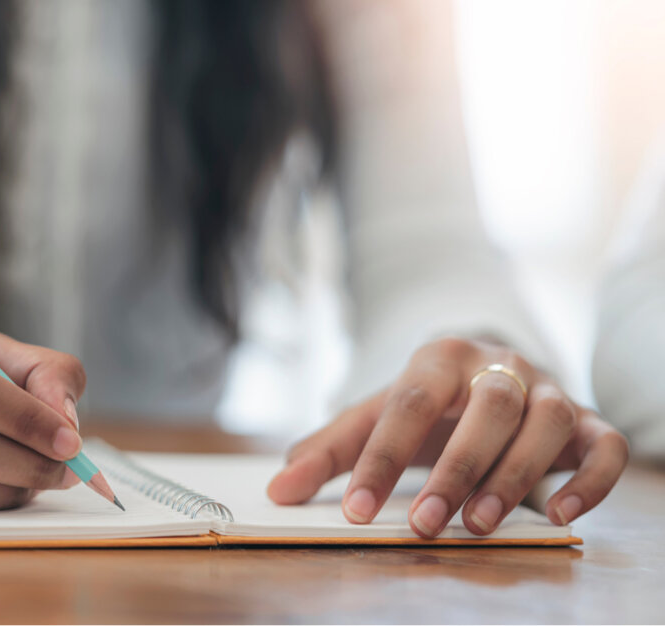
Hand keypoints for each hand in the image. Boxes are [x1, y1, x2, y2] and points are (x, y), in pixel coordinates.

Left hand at [267, 337, 628, 536]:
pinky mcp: (587, 420)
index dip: (381, 458)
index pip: (408, 404)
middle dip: (456, 469)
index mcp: (439, 358)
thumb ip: (330, 450)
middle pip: (486, 407)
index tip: (356, 510)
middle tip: (424, 525)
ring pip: (546, 423)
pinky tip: (560, 514)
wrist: (486, 368)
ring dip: (515, 476)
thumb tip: (279, 488)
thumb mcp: (375, 415)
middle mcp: (499, 366)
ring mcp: (548, 389)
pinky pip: (605, 445)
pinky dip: (590, 479)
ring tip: (478, 526)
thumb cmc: (426, 402)